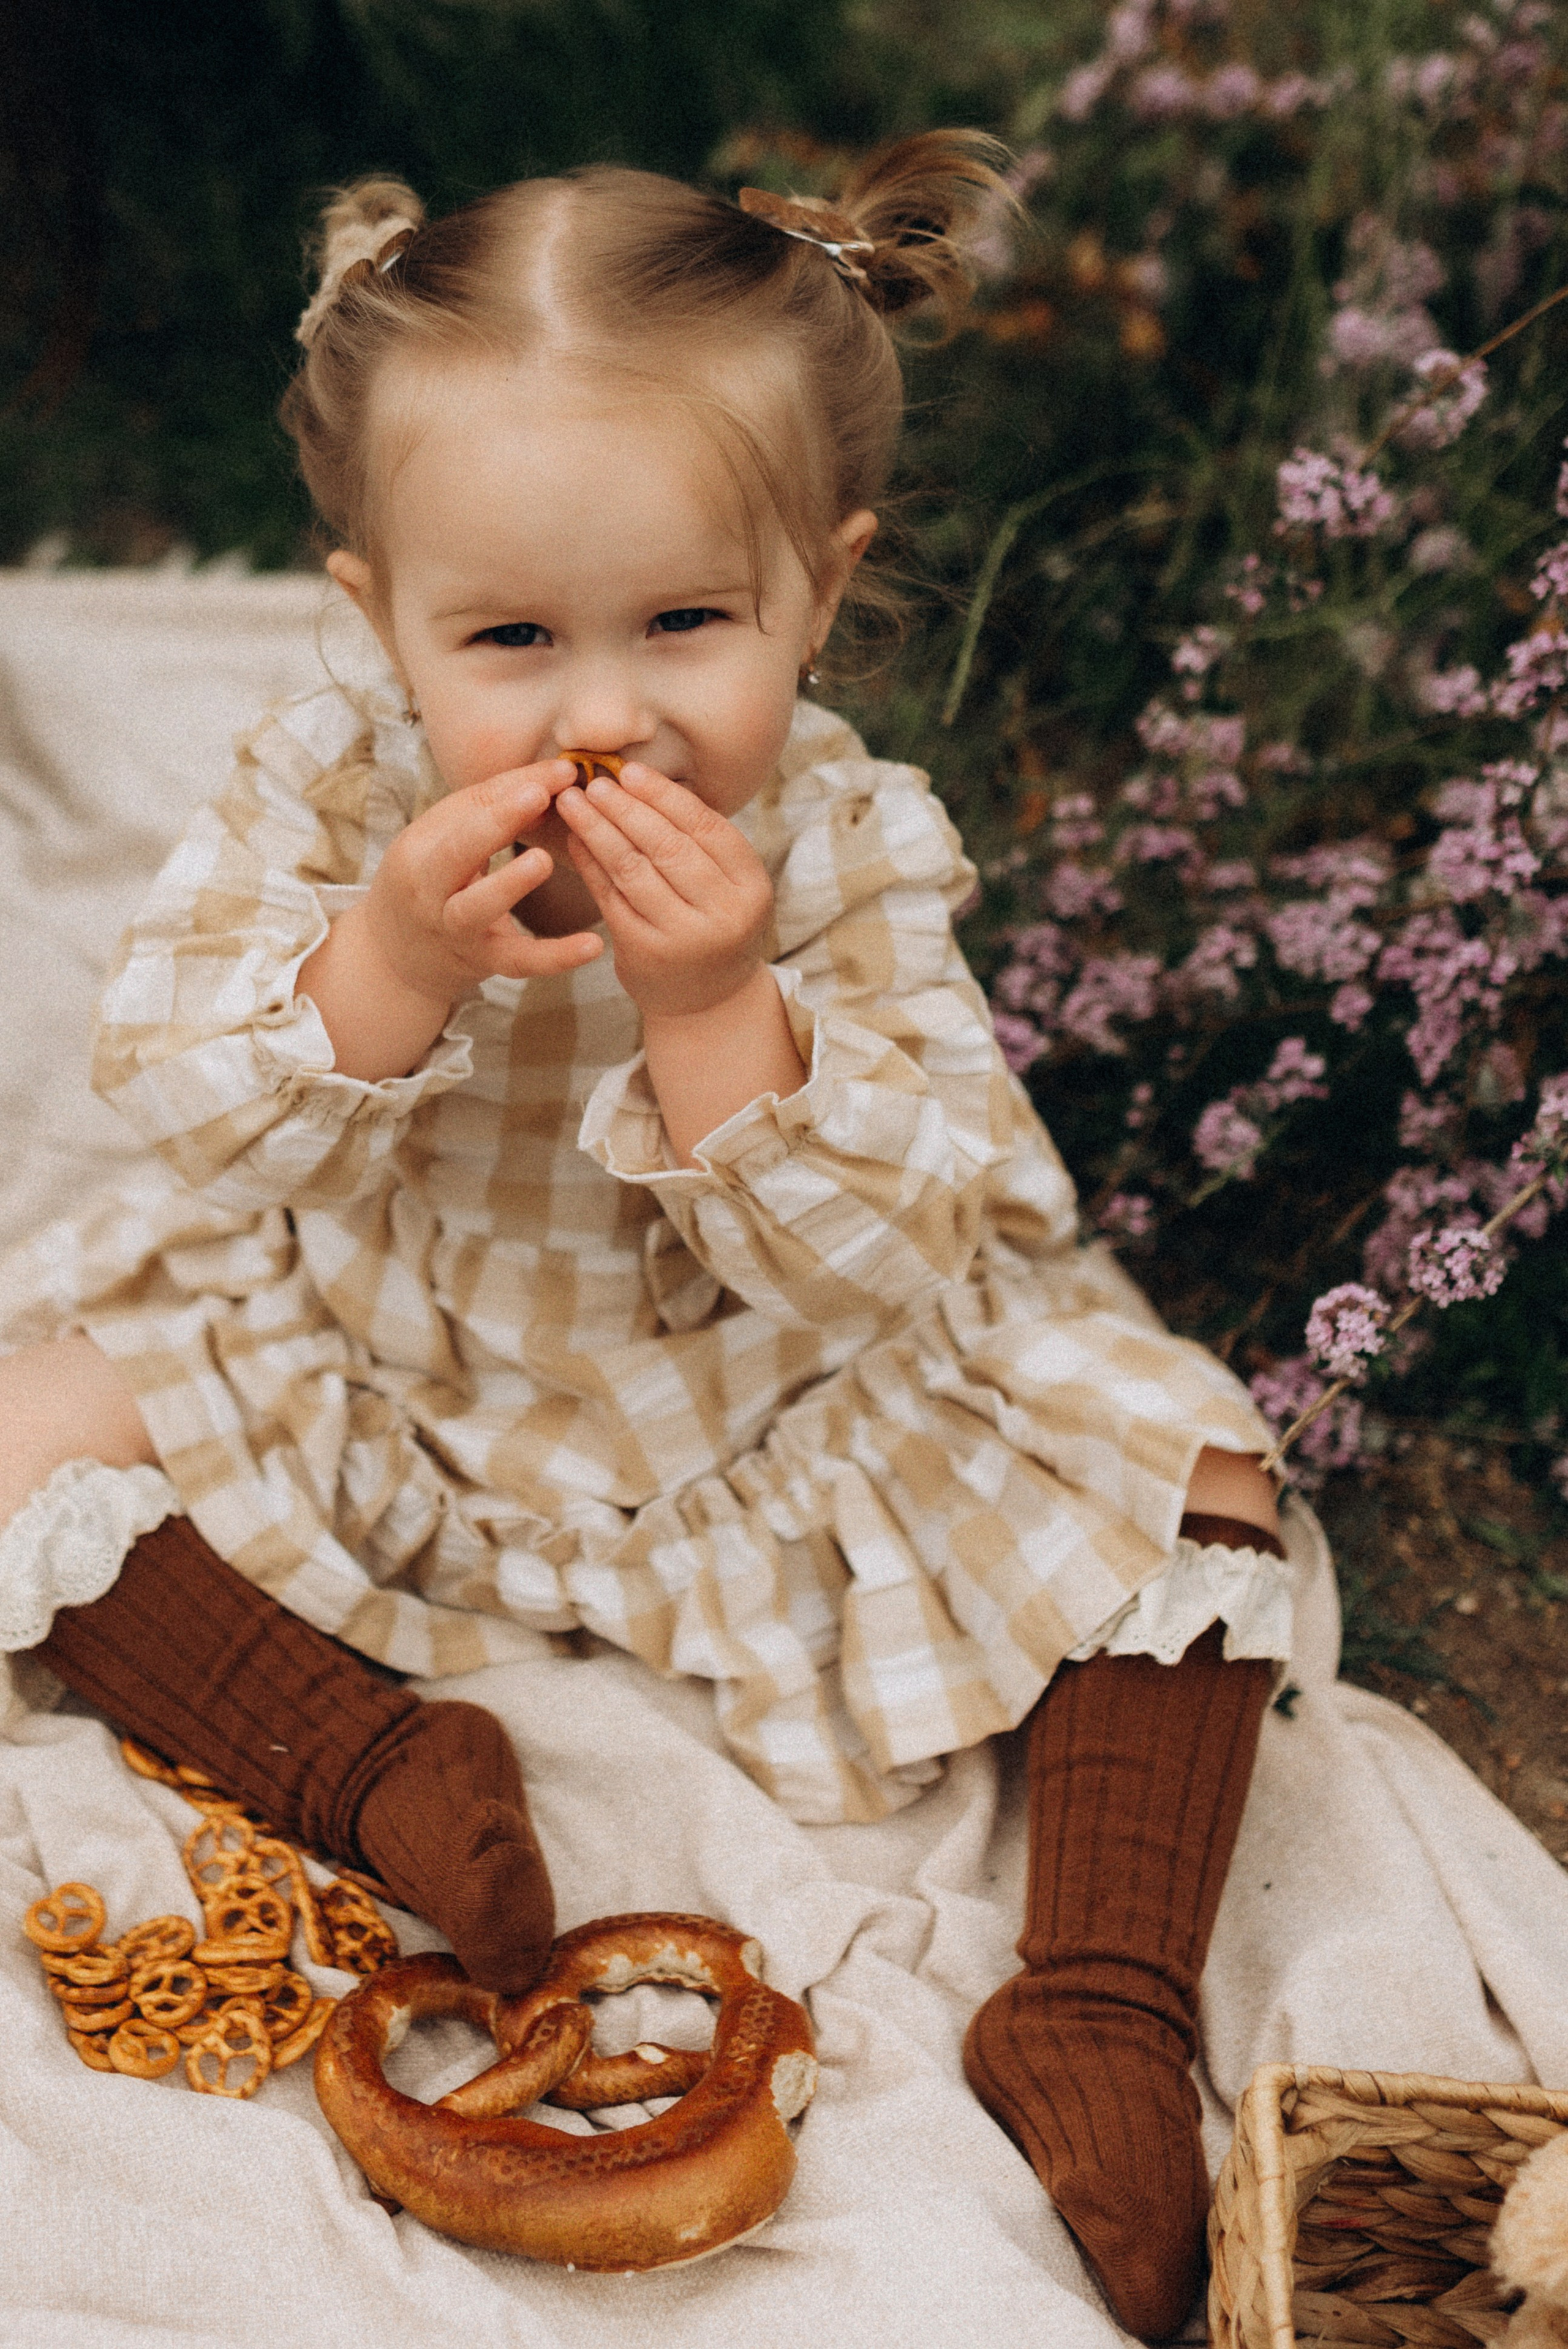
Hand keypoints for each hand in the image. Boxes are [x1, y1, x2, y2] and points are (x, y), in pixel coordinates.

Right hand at [363, 760, 601, 1007]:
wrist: (400, 956)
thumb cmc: (434, 880)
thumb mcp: (447, 839)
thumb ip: (498, 806)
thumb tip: (561, 777)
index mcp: (419, 852)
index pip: (462, 815)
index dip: (504, 794)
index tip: (551, 773)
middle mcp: (428, 892)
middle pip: (455, 854)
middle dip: (493, 823)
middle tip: (536, 796)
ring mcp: (454, 931)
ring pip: (477, 909)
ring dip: (510, 884)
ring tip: (544, 860)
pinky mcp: (483, 963)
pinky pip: (520, 961)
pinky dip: (555, 957)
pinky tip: (593, 946)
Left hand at [554, 763, 773, 1018]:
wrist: (707, 1002)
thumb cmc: (713, 926)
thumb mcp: (728, 887)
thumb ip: (700, 843)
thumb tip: (641, 780)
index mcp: (751, 888)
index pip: (707, 828)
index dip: (666, 796)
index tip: (630, 771)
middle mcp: (723, 915)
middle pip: (668, 847)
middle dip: (626, 808)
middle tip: (595, 782)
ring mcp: (682, 938)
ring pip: (634, 869)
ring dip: (598, 830)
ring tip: (574, 803)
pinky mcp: (644, 953)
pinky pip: (611, 897)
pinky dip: (590, 864)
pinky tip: (575, 840)